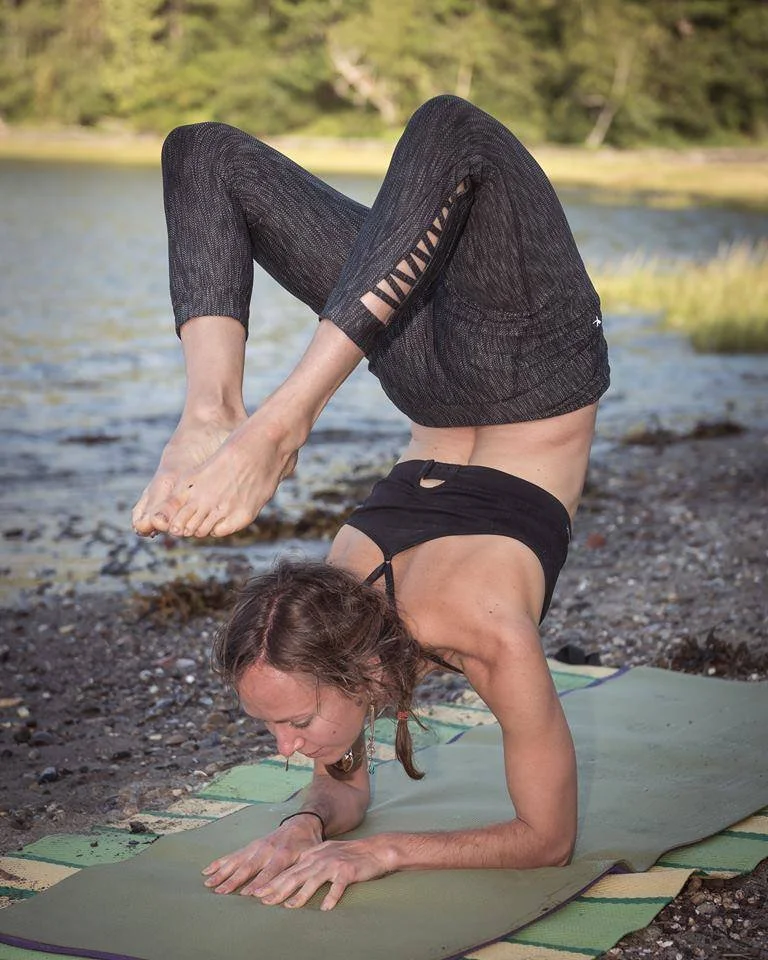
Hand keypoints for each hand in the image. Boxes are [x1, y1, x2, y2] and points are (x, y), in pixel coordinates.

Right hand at [202, 817, 321, 895]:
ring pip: (236, 860)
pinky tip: (207, 870)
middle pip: (248, 867)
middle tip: (221, 893)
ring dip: (222, 872)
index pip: (269, 872)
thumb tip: (297, 892)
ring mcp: (256, 847)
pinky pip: (233, 855)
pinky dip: (220, 862)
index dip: (259, 883)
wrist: (302, 823)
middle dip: (234, 880)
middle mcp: (266, 850)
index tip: (247, 895)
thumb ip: (301, 873)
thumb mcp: (310, 858)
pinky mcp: (250, 846)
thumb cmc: (307, 845)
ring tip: (209, 883)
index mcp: (283, 854)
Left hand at [245, 838, 391, 910]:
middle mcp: (321, 857)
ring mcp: (334, 864)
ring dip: (300, 894)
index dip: (273, 881)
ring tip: (289, 907)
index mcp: (314, 854)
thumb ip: (311, 863)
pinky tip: (325, 908)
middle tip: (264, 901)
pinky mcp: (348, 871)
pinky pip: (338, 886)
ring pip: (313, 880)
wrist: (376, 850)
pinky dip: (331, 897)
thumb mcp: (327, 854)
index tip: (258, 893)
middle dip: (278, 888)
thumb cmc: (350, 855)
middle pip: (296, 875)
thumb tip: (293, 876)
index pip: (289, 870)